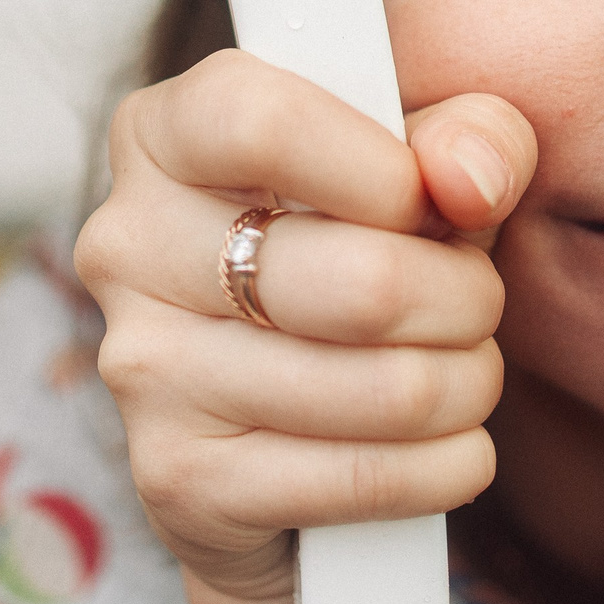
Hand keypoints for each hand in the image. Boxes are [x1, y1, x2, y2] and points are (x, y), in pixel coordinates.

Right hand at [74, 50, 534, 603]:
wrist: (260, 419)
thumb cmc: (346, 251)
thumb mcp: (413, 166)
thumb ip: (468, 137)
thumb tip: (470, 182)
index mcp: (166, 134)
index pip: (262, 123)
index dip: (381, 168)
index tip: (425, 199)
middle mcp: (130, 244)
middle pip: (365, 281)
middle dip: (467, 300)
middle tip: (473, 302)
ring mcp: (145, 368)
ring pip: (388, 389)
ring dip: (466, 386)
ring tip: (460, 371)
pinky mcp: (179, 478)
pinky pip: (367, 480)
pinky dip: (445, 467)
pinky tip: (441, 446)